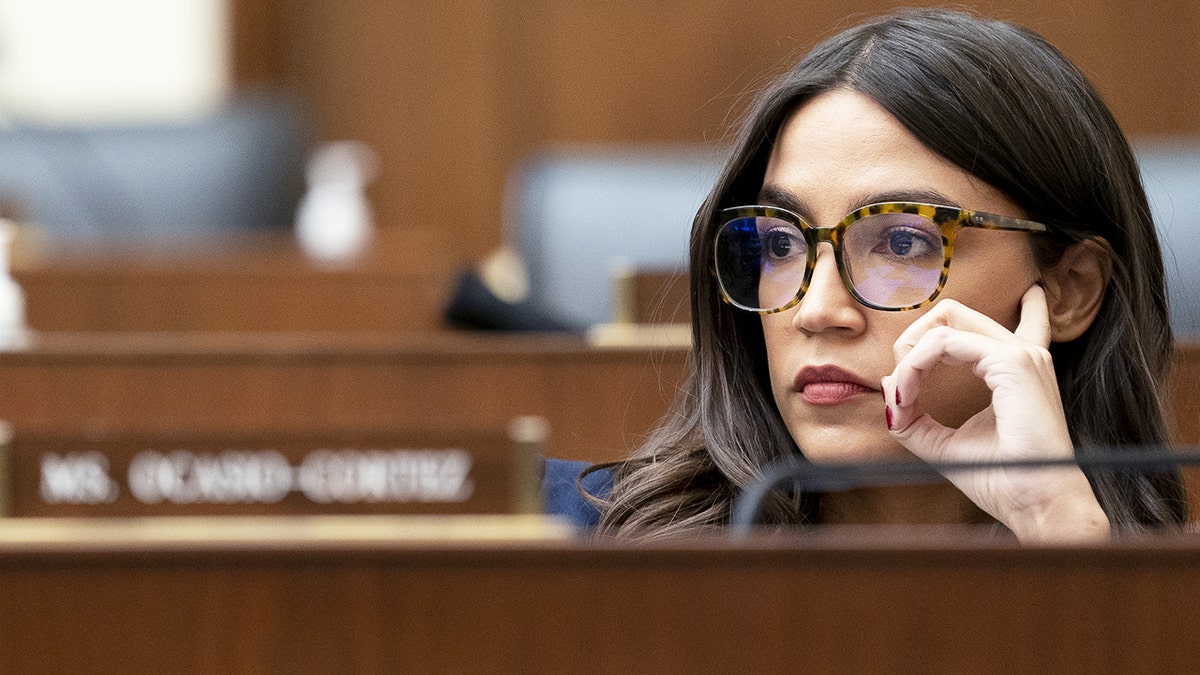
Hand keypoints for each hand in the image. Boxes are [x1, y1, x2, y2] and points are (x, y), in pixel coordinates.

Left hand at [881, 285, 1108, 541]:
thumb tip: (889, 385)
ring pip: (944, 324)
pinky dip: (915, 366)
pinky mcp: (1012, 362)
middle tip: (900, 380)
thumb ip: (914, 416)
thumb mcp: (943, 443)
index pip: (970, 327)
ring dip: (909, 357)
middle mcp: (1020, 354)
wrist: (1036, 506)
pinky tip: (908, 395)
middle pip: (951, 314)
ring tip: (903, 394)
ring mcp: (1019, 354)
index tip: (905, 394)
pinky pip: (943, 343)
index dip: (921, 353)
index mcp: (1012, 369)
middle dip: (911, 340)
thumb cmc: (1000, 479)